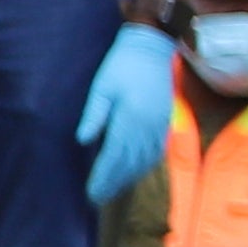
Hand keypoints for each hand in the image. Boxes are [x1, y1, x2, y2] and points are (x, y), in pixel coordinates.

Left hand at [82, 23, 180, 205]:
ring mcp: (159, 123)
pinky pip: (157, 149)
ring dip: (129, 177)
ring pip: (145, 158)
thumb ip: (94, 114)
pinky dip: (145, 164)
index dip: (103, 176)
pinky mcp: (165, 120)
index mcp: (130, 117)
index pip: (115, 155)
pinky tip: (135, 172)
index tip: (91, 192)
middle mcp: (148, 124)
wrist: (152, 48)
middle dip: (114, 182)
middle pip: (130, 162)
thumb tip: (83, 140)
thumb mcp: (101, 88)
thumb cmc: (120, 66)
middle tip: (97, 198)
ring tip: (112, 190)